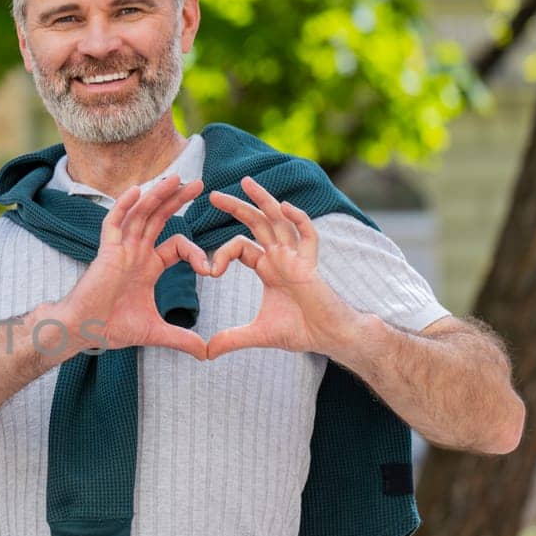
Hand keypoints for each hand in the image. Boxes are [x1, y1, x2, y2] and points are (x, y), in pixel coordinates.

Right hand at [54, 175, 213, 359]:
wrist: (83, 331)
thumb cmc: (112, 328)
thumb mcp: (155, 332)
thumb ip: (181, 339)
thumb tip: (207, 353)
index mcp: (148, 266)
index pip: (175, 245)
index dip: (195, 252)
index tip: (211, 269)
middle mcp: (135, 253)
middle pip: (159, 219)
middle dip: (178, 201)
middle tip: (199, 184)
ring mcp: (120, 250)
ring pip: (140, 215)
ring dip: (158, 196)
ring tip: (177, 178)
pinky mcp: (105, 252)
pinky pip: (113, 223)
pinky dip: (123, 206)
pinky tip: (137, 190)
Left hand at [203, 177, 364, 359]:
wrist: (330, 338)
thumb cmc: (300, 331)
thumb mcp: (256, 334)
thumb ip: (230, 339)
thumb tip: (205, 353)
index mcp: (268, 267)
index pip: (241, 246)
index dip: (221, 254)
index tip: (208, 271)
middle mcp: (281, 257)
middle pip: (257, 223)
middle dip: (236, 207)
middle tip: (212, 194)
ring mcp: (297, 257)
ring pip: (280, 220)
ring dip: (263, 200)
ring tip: (246, 181)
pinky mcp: (311, 265)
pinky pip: (308, 236)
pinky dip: (298, 220)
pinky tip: (284, 207)